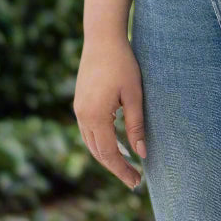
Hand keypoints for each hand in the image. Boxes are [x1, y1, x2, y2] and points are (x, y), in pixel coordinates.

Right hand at [73, 38, 146, 190]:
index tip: (137, 182)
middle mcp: (82, 116)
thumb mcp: (134, 94)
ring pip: (91, 143)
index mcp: (96, 116)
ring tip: (126, 165)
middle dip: (116, 167)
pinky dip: (101, 142)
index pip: (109, 154)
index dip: (123, 170)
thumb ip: (136, 124)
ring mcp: (78, 109)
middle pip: (97, 152)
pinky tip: (115, 143)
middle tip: (135, 179)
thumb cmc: (122, 63)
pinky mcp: (79, 102)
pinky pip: (88, 131)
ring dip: (107, 156)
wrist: (102, 38)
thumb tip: (142, 153)